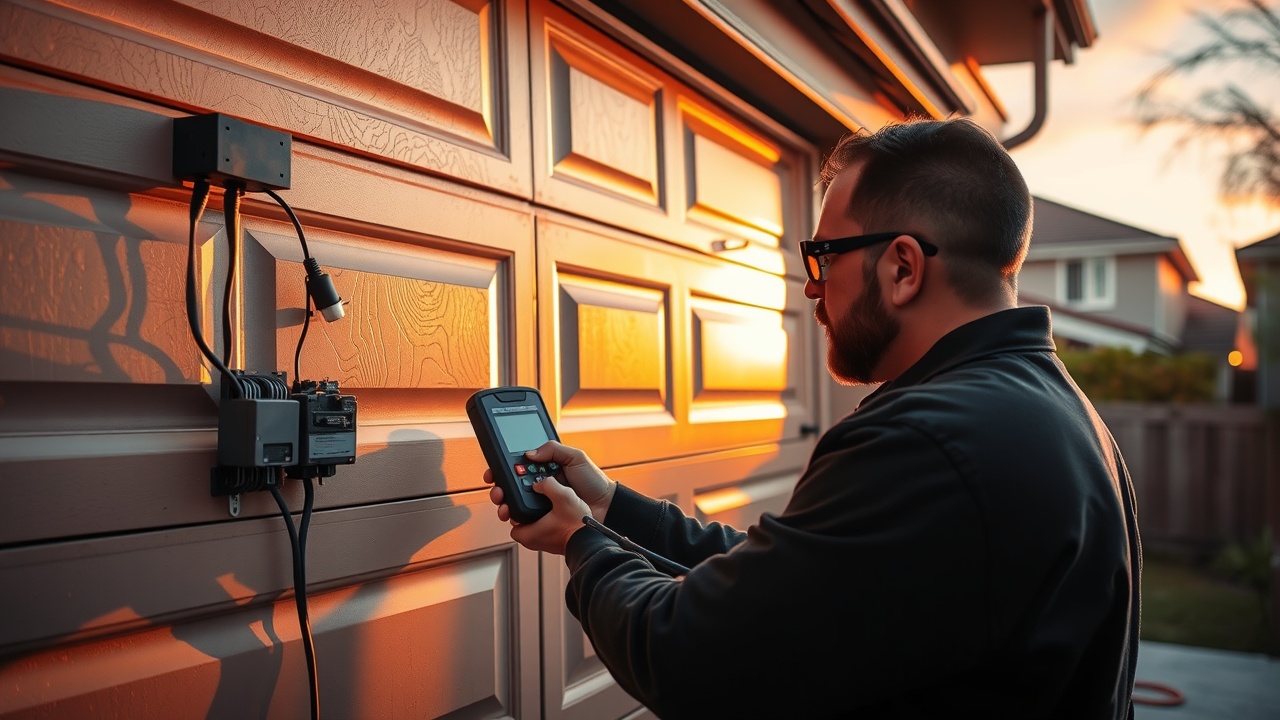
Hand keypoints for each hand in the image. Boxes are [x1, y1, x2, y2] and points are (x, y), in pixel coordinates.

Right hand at [483, 441, 617, 554]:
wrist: (605, 506)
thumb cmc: (593, 481)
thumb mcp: (576, 457)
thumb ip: (553, 450)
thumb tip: (529, 453)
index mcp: (545, 467)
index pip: (518, 465)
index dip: (503, 468)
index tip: (494, 470)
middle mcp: (540, 483)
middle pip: (511, 484)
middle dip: (499, 487)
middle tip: (497, 490)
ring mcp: (541, 501)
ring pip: (514, 501)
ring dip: (504, 503)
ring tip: (503, 503)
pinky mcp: (543, 517)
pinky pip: (525, 517)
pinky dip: (515, 517)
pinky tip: (513, 515)